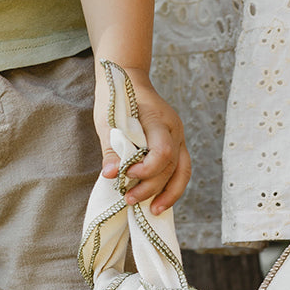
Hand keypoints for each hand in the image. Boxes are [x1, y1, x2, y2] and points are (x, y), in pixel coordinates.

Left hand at [96, 67, 190, 213]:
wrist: (128, 78)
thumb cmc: (115, 98)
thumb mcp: (106, 121)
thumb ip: (111, 149)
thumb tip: (110, 175)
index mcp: (157, 119)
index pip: (162, 151)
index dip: (146, 170)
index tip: (125, 175)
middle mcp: (174, 129)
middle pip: (171, 166)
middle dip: (151, 187)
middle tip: (129, 199)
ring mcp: (179, 136)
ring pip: (182, 171)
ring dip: (169, 194)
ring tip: (153, 211)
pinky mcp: (177, 144)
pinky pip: (181, 170)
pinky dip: (171, 187)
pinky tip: (160, 201)